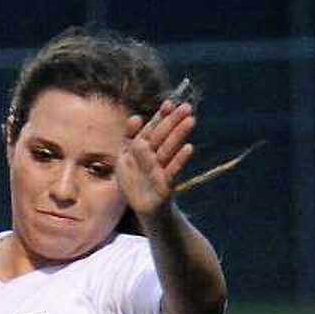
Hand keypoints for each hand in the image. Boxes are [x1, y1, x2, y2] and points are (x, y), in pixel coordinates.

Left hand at [116, 98, 196, 218]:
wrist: (144, 209)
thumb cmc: (134, 182)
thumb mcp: (123, 159)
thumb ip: (128, 139)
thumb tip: (135, 117)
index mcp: (143, 149)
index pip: (152, 129)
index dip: (159, 117)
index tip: (168, 104)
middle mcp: (154, 156)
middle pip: (163, 136)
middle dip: (173, 121)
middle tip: (187, 107)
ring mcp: (161, 169)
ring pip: (169, 149)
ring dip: (179, 135)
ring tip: (190, 120)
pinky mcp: (166, 185)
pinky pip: (173, 170)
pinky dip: (179, 160)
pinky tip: (188, 148)